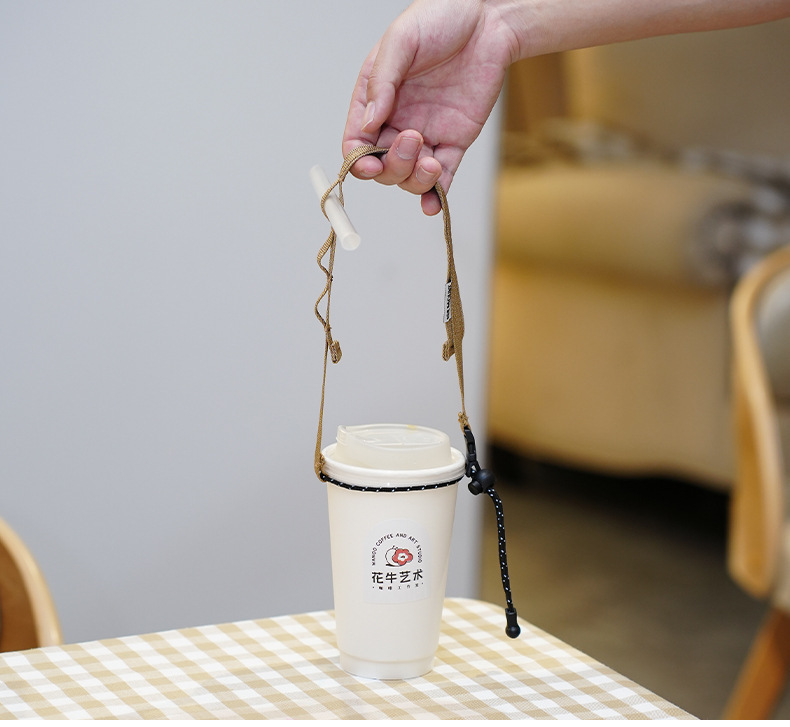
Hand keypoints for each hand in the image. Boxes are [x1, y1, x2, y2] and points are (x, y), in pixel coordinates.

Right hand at [342, 0, 522, 213]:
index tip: (370, 164)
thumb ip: (382, 83)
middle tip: (413, 138)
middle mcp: (397, 122)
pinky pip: (442, 177)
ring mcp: (426, 135)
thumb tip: (368, 124)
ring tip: (430, 160)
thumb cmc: (440, 17)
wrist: (489, 19)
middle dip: (393, 165)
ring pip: (410, 177)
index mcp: (375, 101)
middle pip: (383, 167)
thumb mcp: (401, 41)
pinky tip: (433, 205)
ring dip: (415, 179)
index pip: (356, 144)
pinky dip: (435, 195)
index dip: (359, 162)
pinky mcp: (454, 142)